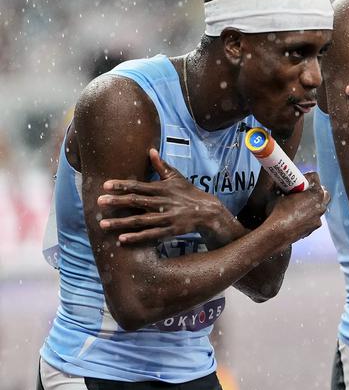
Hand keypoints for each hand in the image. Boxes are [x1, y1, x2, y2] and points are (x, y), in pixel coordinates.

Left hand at [98, 149, 235, 244]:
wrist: (208, 212)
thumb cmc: (189, 193)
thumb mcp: (177, 178)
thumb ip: (161, 166)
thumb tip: (151, 150)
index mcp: (162, 189)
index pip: (138, 186)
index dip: (122, 185)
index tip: (105, 185)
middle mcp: (163, 202)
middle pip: (136, 202)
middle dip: (117, 202)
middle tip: (99, 202)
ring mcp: (166, 217)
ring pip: (140, 220)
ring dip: (121, 222)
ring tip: (103, 224)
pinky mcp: (170, 230)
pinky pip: (151, 234)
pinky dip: (137, 237)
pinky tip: (122, 239)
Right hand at [266, 172, 329, 241]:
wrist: (277, 233)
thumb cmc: (277, 212)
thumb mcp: (278, 194)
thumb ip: (283, 188)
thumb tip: (280, 184)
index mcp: (315, 193)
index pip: (315, 178)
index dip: (306, 177)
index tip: (299, 179)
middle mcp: (320, 205)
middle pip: (323, 193)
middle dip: (315, 190)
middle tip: (303, 190)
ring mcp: (318, 217)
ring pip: (320, 206)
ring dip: (312, 204)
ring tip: (300, 204)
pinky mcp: (314, 227)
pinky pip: (314, 218)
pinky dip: (309, 216)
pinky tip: (298, 216)